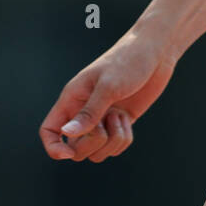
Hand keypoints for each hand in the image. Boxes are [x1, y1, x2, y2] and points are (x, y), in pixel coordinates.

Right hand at [39, 29, 177, 163]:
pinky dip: (123, 139)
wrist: (156, 51)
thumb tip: (66, 134)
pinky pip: (116, 147)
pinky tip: (128, 118)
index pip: (49, 131)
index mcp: (72, 99)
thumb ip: (89, 112)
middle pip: (75, 149)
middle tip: (106, 122)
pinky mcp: (121, 122)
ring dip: (111, 142)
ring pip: (97, 152)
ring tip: (120, 117)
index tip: (69, 154)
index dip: (53, 147)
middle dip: (92, 144)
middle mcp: (84, 112)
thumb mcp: (108, 86)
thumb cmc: (128, 60)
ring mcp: (103, 119)